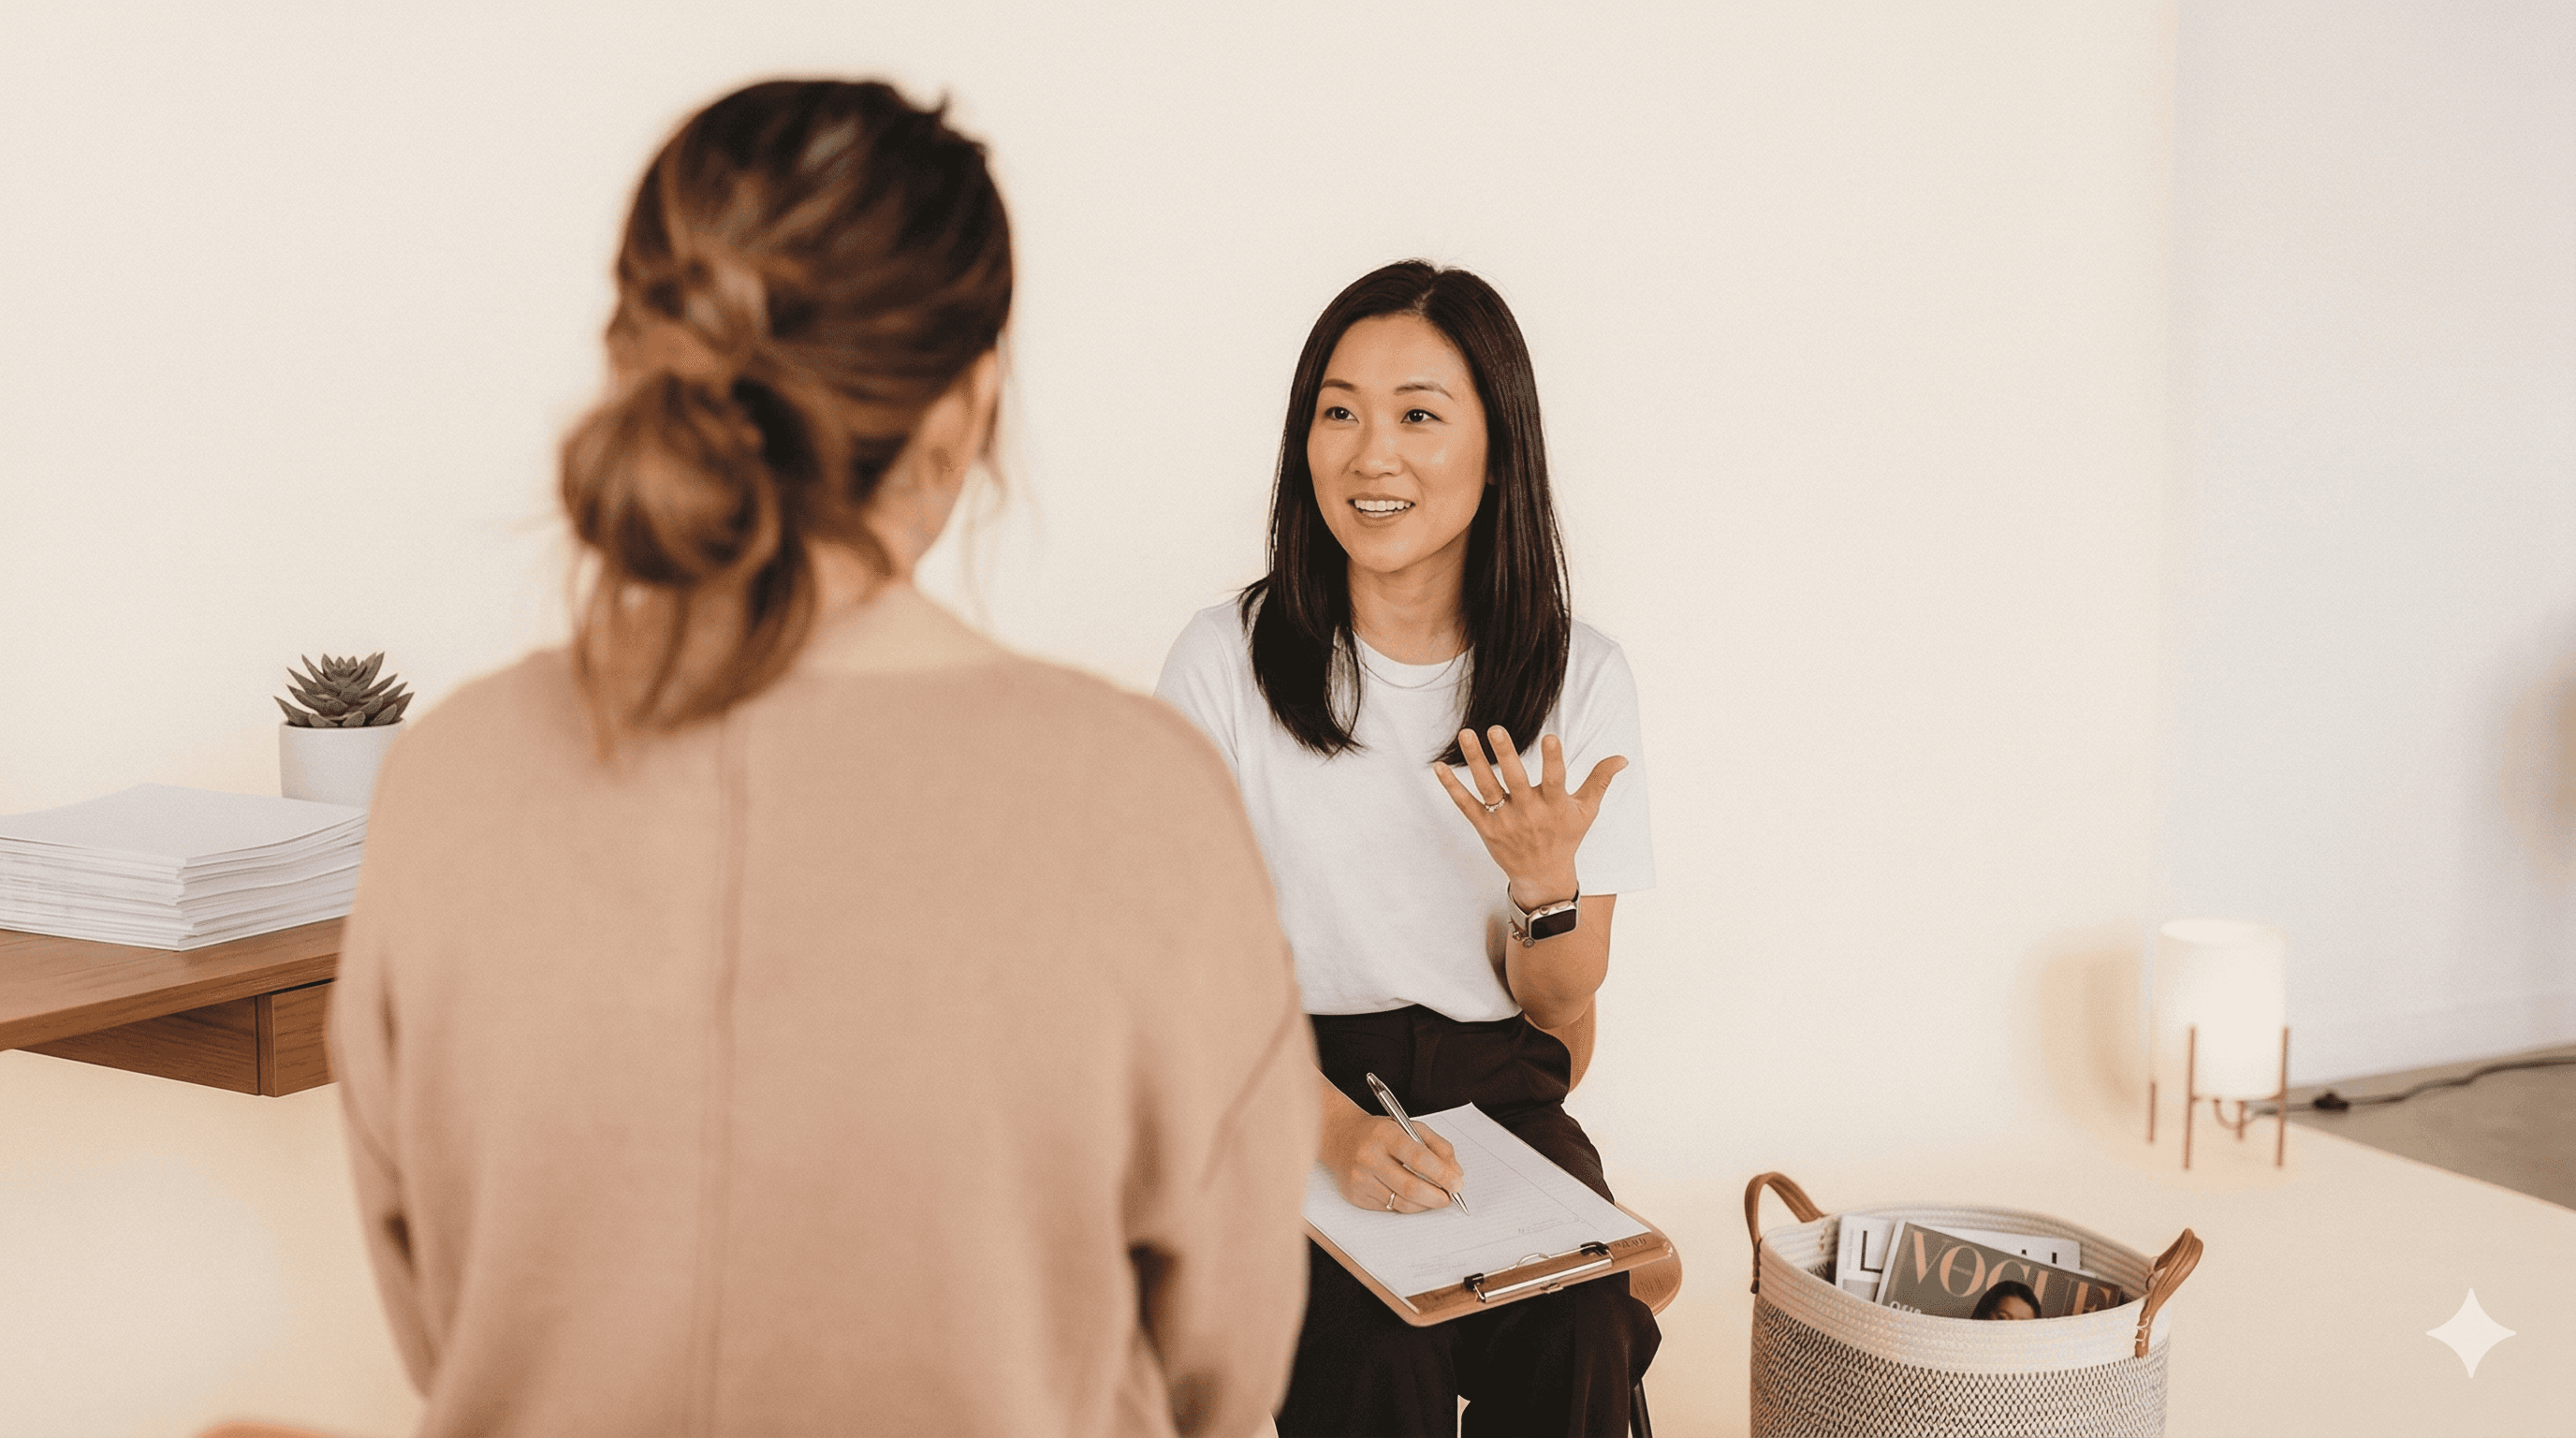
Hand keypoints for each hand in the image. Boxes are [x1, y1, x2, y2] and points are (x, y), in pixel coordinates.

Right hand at [1321, 1104, 1462, 1213]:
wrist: (1340, 1138)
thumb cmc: (1380, 1133)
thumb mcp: (1410, 1127)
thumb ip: (1438, 1147)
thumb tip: (1456, 1174)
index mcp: (1385, 1135)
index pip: (1418, 1157)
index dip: (1441, 1174)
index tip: (1456, 1183)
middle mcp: (1369, 1157)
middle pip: (1411, 1187)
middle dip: (1437, 1197)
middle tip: (1448, 1197)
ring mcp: (1360, 1179)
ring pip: (1402, 1203)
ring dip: (1424, 1204)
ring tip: (1433, 1197)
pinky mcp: (1355, 1196)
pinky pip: (1389, 1208)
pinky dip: (1406, 1205)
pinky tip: (1410, 1196)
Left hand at [1433, 727, 1627, 908]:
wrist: (1542, 876)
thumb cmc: (1566, 836)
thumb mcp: (1586, 810)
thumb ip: (1600, 781)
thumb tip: (1622, 757)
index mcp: (1555, 806)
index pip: (1555, 780)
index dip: (1554, 759)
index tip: (1551, 737)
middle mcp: (1529, 813)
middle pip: (1515, 780)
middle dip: (1506, 755)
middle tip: (1496, 728)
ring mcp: (1505, 821)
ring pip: (1487, 788)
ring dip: (1475, 761)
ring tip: (1466, 733)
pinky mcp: (1486, 828)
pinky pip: (1466, 805)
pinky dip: (1452, 787)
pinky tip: (1439, 766)